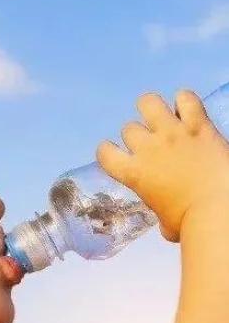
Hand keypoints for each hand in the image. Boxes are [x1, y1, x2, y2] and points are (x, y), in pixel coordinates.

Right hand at [96, 90, 228, 240]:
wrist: (217, 210)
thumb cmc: (190, 223)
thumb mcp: (166, 225)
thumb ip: (161, 213)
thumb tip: (167, 222)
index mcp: (134, 174)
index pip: (105, 153)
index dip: (108, 152)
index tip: (116, 155)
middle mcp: (148, 148)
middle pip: (129, 128)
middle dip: (137, 136)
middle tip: (151, 145)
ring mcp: (172, 133)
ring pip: (148, 102)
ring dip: (151, 108)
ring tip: (161, 116)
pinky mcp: (197, 125)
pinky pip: (186, 98)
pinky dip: (184, 100)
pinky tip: (187, 110)